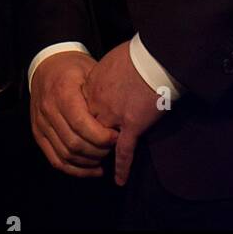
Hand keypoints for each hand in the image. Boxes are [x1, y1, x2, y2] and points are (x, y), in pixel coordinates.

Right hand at [29, 51, 116, 176]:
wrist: (47, 64)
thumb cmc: (73, 68)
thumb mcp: (90, 71)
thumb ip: (101, 96)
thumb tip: (119, 121)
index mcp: (61, 92)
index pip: (81, 124)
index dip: (102, 136)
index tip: (117, 137)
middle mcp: (48, 109)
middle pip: (74, 143)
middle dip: (98, 151)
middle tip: (113, 148)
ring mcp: (40, 123)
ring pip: (66, 155)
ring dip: (88, 163)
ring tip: (104, 158)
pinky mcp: (38, 134)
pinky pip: (55, 160)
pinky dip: (75, 170)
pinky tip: (92, 169)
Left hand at [83, 41, 165, 185]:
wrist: (153, 57)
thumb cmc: (136, 53)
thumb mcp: (111, 60)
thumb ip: (104, 74)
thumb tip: (108, 79)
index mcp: (92, 85)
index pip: (80, 109)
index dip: (82, 120)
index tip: (83, 126)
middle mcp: (98, 102)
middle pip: (86, 127)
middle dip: (88, 138)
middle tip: (91, 148)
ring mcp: (114, 115)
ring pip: (101, 141)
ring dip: (101, 151)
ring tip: (101, 162)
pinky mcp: (132, 125)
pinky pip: (124, 151)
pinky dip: (122, 167)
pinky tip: (119, 180)